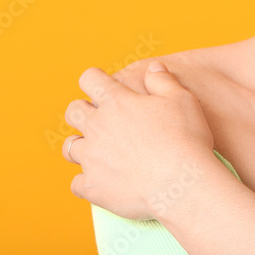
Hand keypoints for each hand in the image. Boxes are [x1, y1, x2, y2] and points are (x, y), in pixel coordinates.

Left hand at [62, 60, 214, 219]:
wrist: (181, 184)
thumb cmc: (185, 138)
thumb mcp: (182, 99)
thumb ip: (163, 80)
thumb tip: (153, 67)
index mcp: (116, 102)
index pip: (90, 79)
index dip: (95, 80)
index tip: (105, 87)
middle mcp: (97, 127)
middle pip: (73, 112)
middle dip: (82, 112)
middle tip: (101, 119)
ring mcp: (91, 158)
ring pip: (69, 147)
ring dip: (82, 146)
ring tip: (99, 151)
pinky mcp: (93, 187)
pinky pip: (77, 183)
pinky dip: (87, 181)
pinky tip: (102, 181)